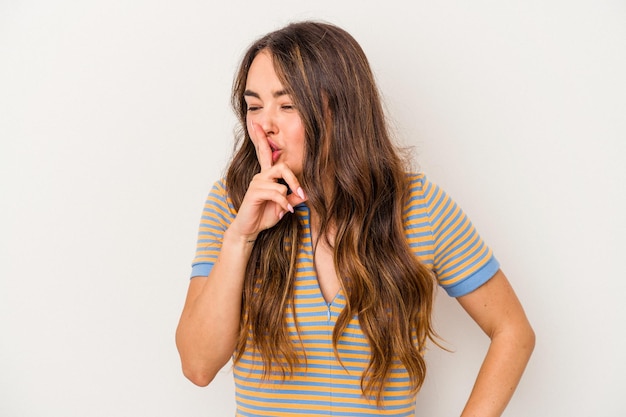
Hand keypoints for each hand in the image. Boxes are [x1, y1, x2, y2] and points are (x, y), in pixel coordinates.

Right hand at [229, 122, 306, 239]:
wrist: (249, 229)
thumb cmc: (264, 216)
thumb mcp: (284, 206)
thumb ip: (293, 197)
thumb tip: (306, 192)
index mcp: (266, 176)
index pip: (264, 152)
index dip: (260, 138)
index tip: (256, 124)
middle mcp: (260, 176)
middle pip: (281, 166)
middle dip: (293, 179)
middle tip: (301, 192)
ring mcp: (256, 183)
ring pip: (280, 181)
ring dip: (288, 195)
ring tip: (288, 208)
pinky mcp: (254, 192)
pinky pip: (276, 192)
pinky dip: (283, 202)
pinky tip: (284, 211)